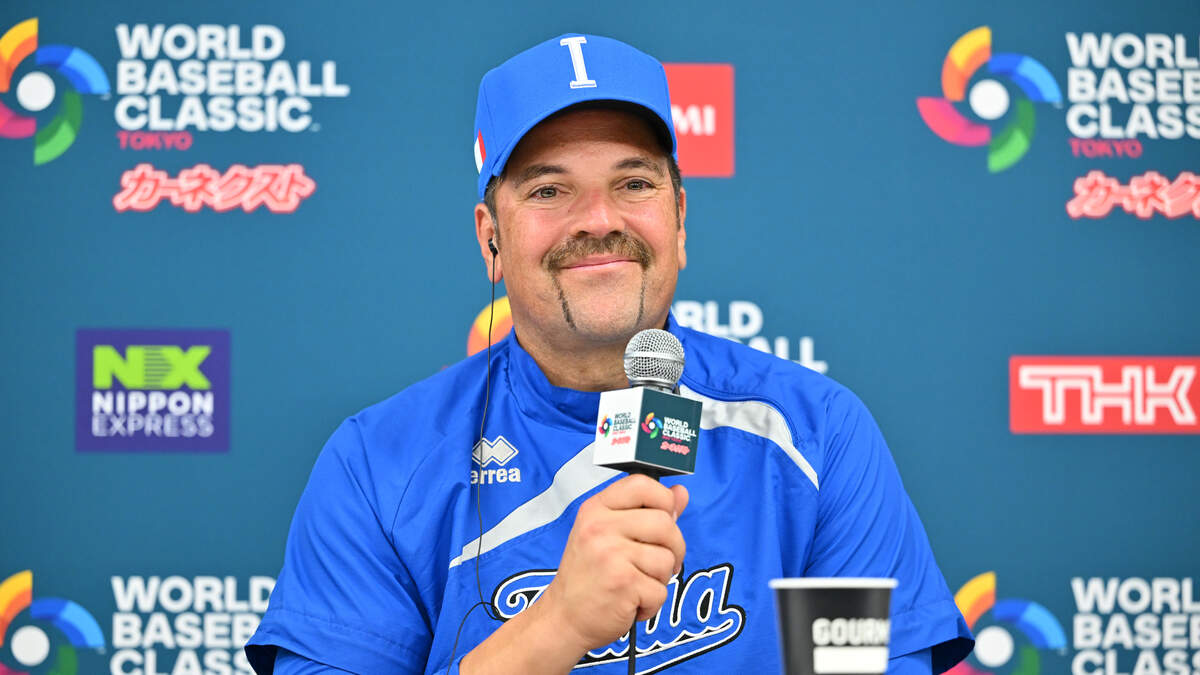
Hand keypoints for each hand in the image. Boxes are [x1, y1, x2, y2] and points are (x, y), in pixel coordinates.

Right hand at [539, 474, 688, 652]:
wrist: (564, 617)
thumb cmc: (589, 574)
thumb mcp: (609, 534)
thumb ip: (647, 511)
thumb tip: (681, 492)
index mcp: (595, 509)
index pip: (641, 483)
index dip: (664, 500)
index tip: (664, 520)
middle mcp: (599, 527)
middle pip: (664, 522)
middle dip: (674, 547)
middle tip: (660, 563)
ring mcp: (610, 554)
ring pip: (666, 558)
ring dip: (661, 578)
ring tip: (637, 584)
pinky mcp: (622, 584)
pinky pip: (661, 590)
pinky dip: (652, 603)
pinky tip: (631, 602)